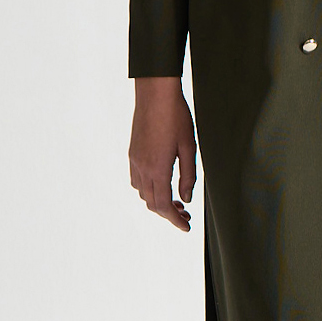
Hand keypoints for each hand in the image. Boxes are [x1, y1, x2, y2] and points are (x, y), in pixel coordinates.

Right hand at [129, 77, 196, 230]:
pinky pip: (136, 180)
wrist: (155, 93)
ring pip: (143, 193)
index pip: (164, 205)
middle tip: (186, 215)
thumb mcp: (189, 147)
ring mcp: (135, 160)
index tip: (187, 227)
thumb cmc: (176, 117)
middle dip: (169, 214)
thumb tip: (187, 199)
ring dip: (158, 202)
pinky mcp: (132, 153)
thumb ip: (188, 176)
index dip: (175, 220)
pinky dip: (148, 189)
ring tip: (176, 201)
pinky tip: (162, 183)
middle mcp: (142, 168)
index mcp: (158, 168)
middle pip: (152, 203)